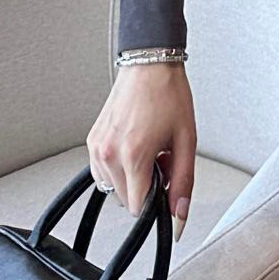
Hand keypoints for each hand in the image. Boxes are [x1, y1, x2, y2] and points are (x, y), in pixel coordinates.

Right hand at [87, 63, 196, 239]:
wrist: (149, 65)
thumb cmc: (168, 94)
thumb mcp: (186, 140)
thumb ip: (183, 182)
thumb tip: (179, 213)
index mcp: (133, 155)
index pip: (137, 207)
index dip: (156, 202)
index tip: (165, 188)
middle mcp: (109, 153)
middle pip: (125, 199)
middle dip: (146, 186)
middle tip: (161, 159)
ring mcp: (97, 147)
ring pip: (113, 188)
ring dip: (132, 178)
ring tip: (148, 150)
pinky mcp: (91, 141)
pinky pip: (102, 172)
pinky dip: (118, 168)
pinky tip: (133, 147)